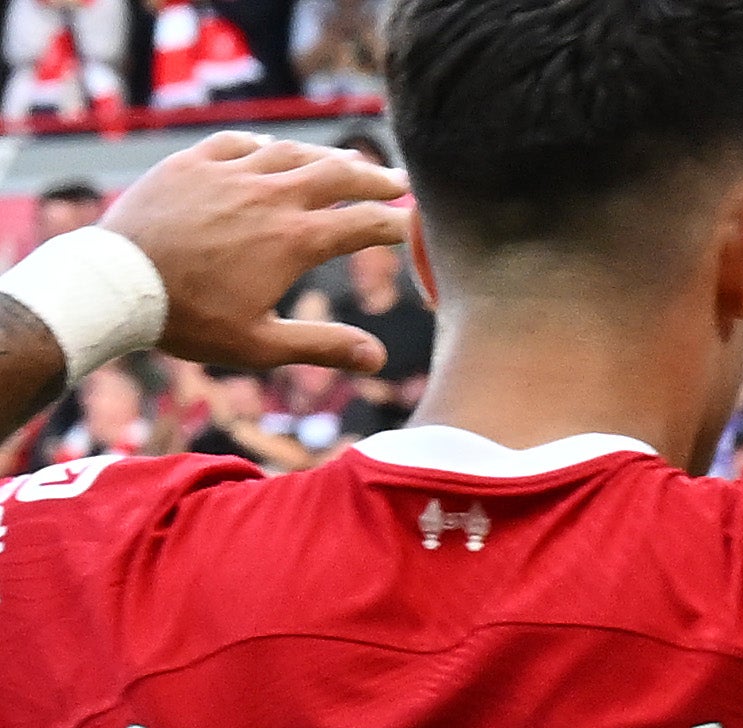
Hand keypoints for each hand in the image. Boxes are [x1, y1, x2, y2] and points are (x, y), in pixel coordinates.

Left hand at [95, 135, 410, 374]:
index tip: (413, 228)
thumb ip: (323, 346)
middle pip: (338, 175)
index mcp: (294, 241)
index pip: (364, 225)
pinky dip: (265, 144)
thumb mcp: (261, 345)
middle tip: (396, 183)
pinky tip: (274, 147)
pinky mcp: (192, 163)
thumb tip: (377, 358)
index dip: (396, 225)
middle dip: (375, 179)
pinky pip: (238, 142)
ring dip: (327, 156)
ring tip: (347, 161)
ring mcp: (229, 174)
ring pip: (292, 152)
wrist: (115, 283)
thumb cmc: (189, 319)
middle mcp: (269, 197)